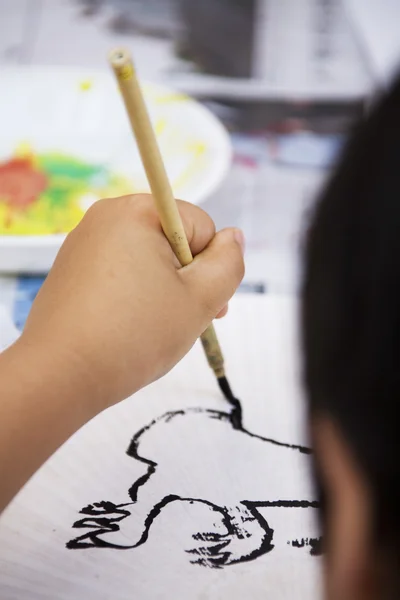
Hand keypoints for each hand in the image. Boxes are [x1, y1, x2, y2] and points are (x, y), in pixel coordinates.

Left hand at [20, 194, 244, 411]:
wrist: (59, 376)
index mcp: (136, 211)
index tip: (202, 303)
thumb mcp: (200, 300)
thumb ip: (229, 264)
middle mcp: (105, 217)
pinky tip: (129, 326)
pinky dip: (134, 296)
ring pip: (148, 260)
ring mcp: (83, 243)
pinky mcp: (71, 270)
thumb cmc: (134, 335)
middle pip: (174, 241)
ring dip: (164, 291)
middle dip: (188, 279)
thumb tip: (233, 237)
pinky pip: (120, 273)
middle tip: (184, 320)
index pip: (201, 227)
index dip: (209, 267)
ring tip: (154, 328)